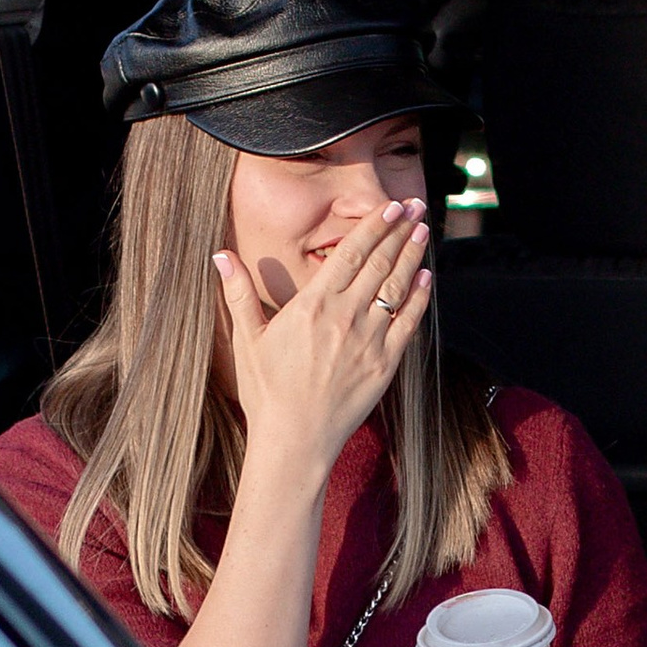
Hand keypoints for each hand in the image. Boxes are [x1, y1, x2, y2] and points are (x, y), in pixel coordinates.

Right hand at [212, 203, 431, 491]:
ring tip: (423, 231)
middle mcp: (345, 317)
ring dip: (412, 256)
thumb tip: (219, 255)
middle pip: (379, 263)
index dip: (372, 227)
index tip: (388, 207)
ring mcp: (369, 340)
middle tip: (415, 206)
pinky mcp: (385, 365)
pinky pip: (408, 324)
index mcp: (312, 305)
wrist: (294, 439)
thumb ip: (237, 294)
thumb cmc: (266, 391)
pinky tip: (426, 278)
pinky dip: (419, 298)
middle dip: (399, 231)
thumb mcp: (246, 339)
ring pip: (396, 288)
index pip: (349, 254)